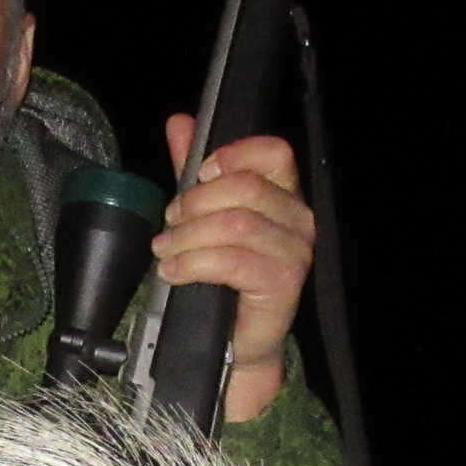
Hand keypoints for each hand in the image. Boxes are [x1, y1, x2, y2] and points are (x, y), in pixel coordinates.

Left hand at [155, 113, 316, 424]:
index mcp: (283, 195)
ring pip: (235, 223)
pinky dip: (194, 263)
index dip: (233, 154)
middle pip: (245, 187)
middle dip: (194, 203)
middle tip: (170, 224)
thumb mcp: (202, 216)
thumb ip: (193, 172)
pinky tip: (174, 272)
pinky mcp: (283, 283)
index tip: (198, 173)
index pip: (274, 153)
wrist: (231, 342)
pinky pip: (233, 261)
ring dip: (188, 236)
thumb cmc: (221, 277)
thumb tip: (180, 123)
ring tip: (166, 252)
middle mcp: (298, 219)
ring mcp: (295, 252)